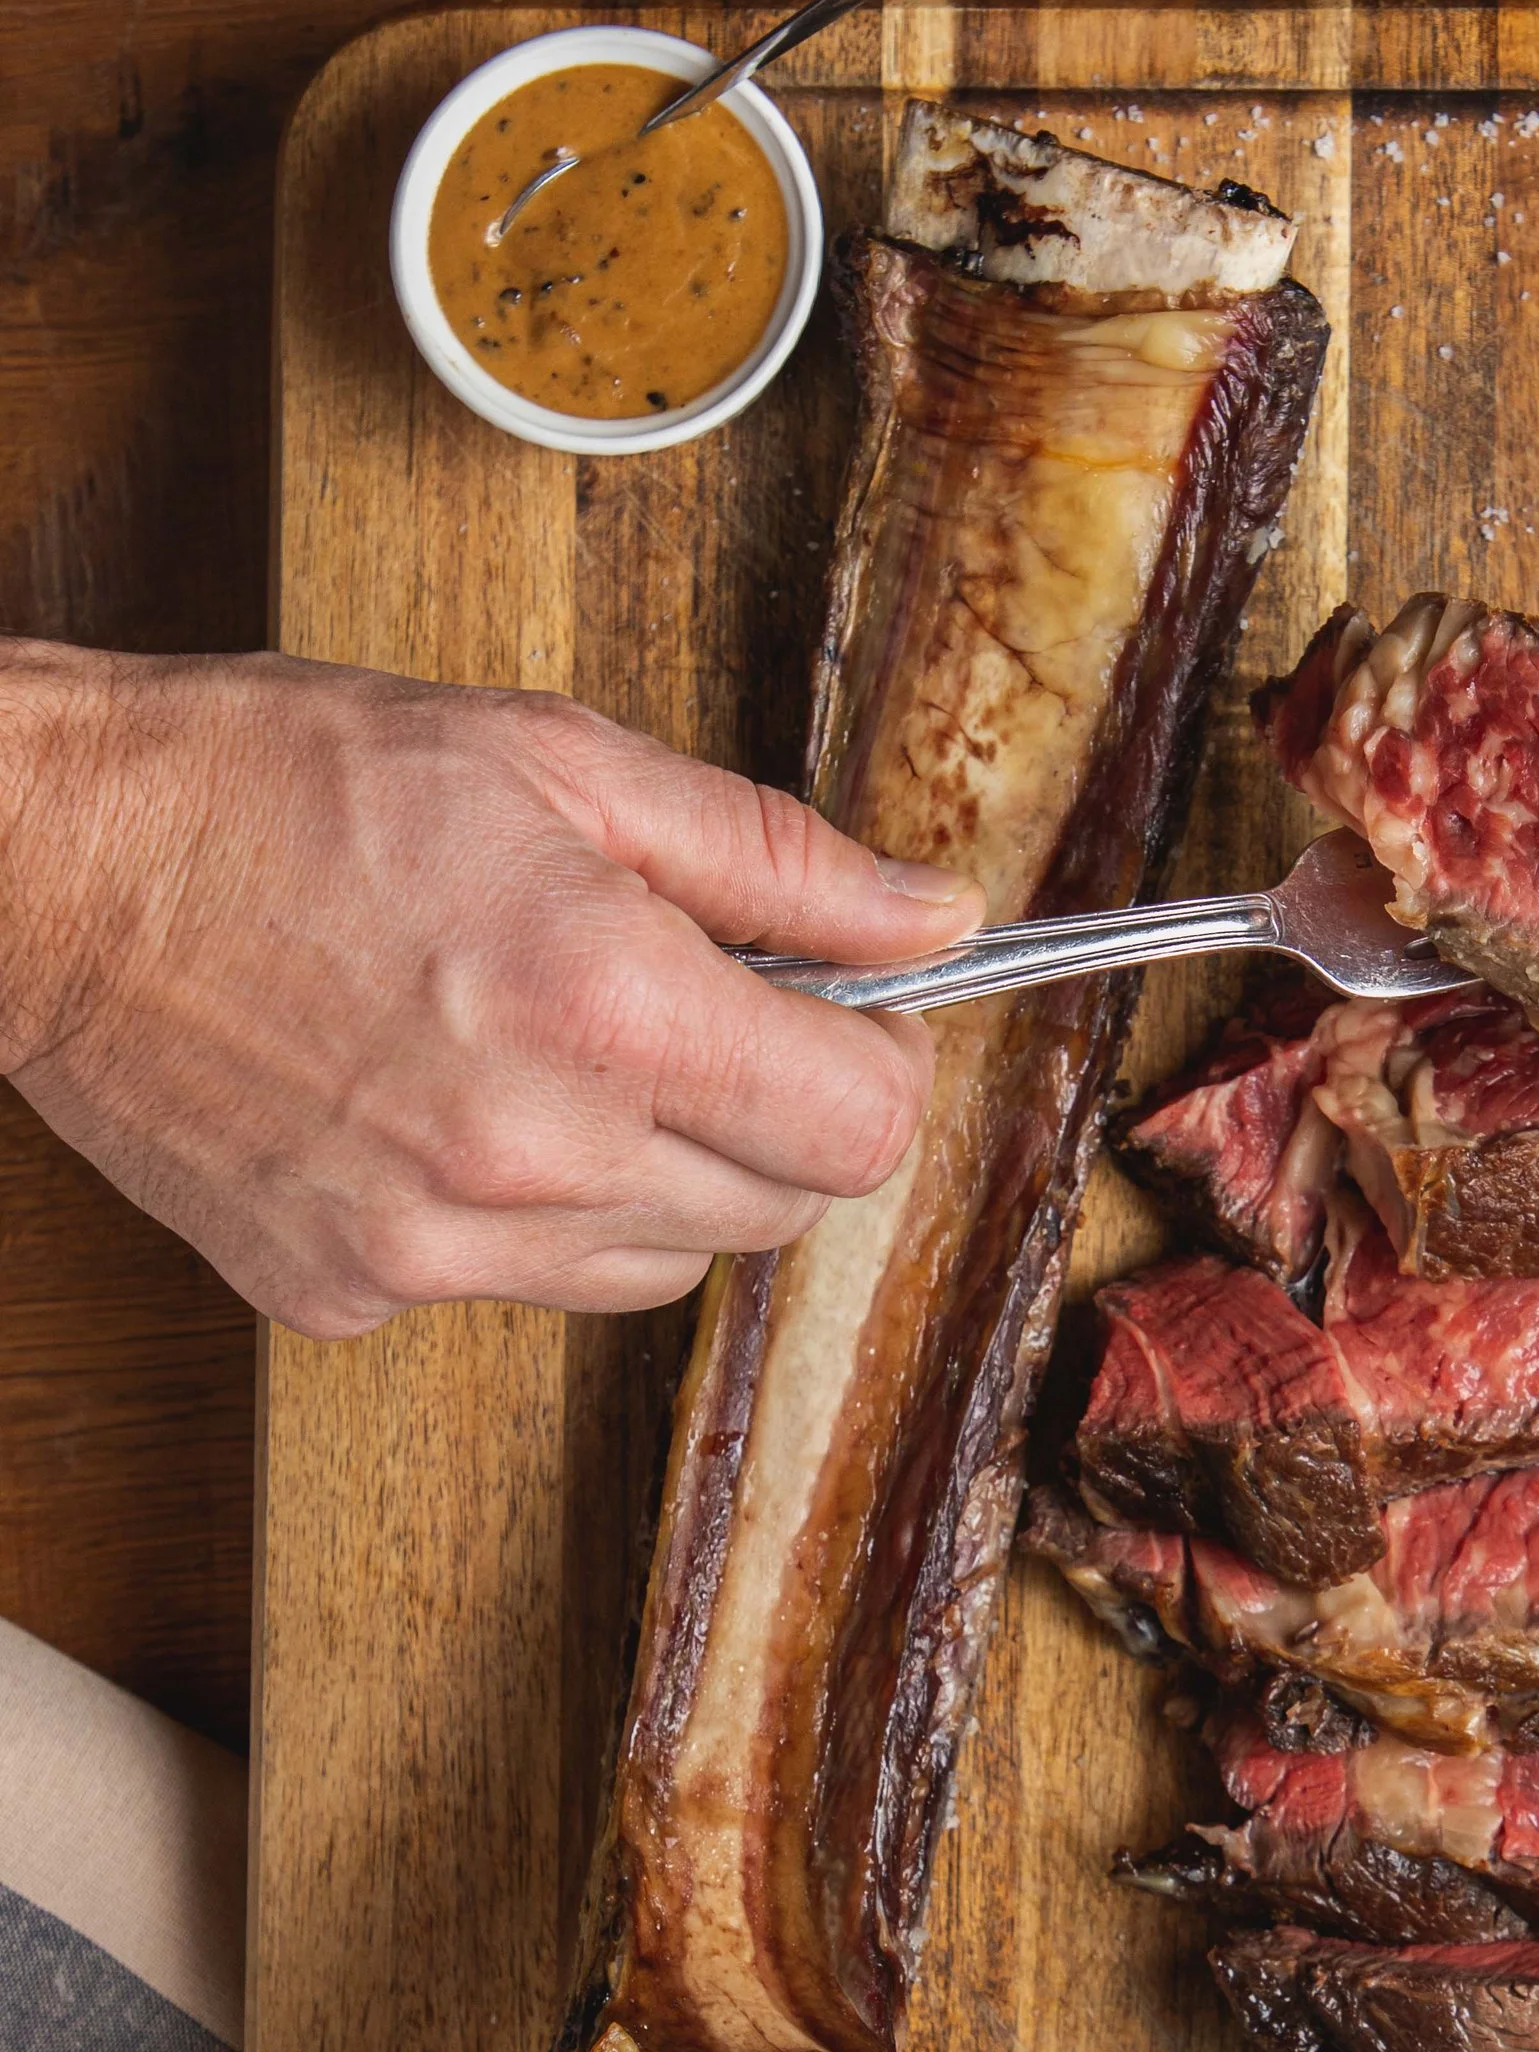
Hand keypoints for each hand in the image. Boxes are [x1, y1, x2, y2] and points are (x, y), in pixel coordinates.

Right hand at [0, 641, 981, 1332]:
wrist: (52, 871)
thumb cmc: (280, 784)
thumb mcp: (561, 759)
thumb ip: (776, 859)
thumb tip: (937, 917)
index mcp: (607, 1008)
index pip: (861, 1130)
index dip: (874, 1064)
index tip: (838, 1015)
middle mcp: (534, 1157)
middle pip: (779, 1212)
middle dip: (772, 1114)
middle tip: (689, 1010)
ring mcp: (436, 1247)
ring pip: (661, 1264)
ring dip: (657, 1170)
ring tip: (550, 1044)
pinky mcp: (352, 1292)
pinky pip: (519, 1285)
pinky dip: (524, 1213)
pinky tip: (445, 1100)